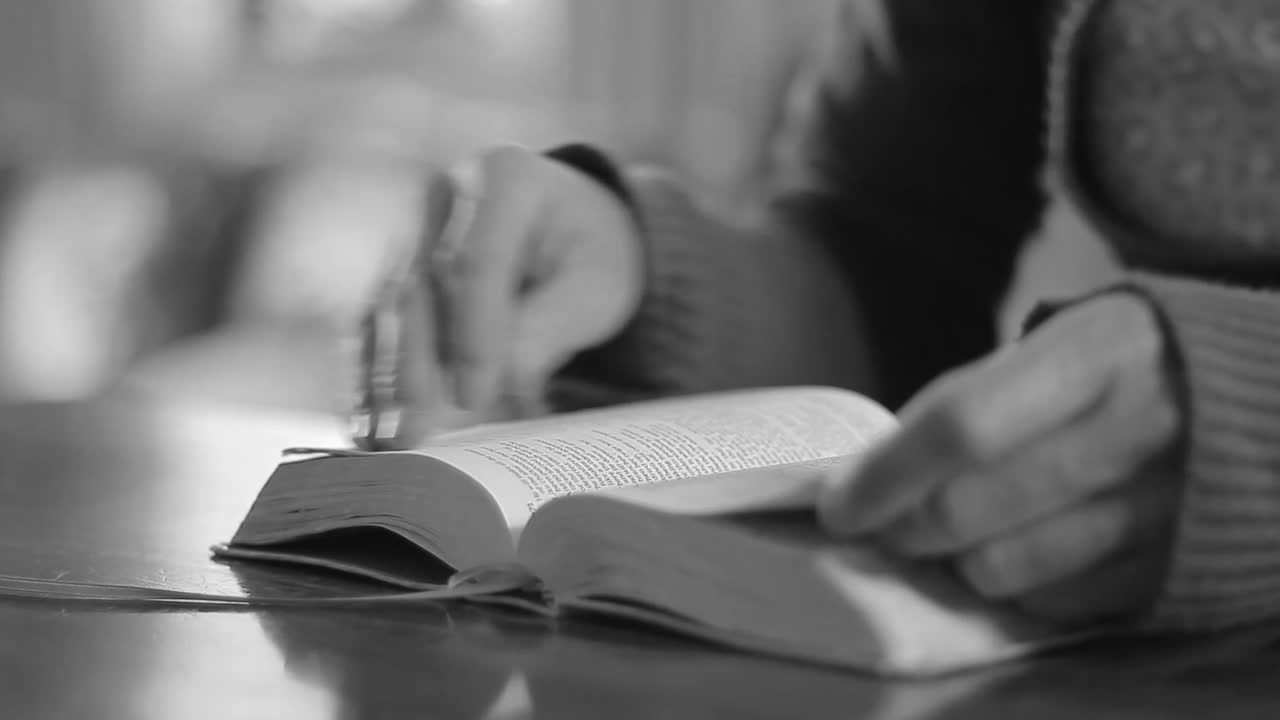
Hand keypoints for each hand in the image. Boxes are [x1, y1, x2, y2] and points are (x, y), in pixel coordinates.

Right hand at [369, 145, 645, 446]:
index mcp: (507, 178)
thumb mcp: (595, 288)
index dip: (472, 334)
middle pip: (420, 285)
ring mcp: (414, 225)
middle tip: (415, 435)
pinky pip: (378, 321)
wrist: (574, 226)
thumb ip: (549, 326)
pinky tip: (368, 422)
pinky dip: (373, 372)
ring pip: (389, 307)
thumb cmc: (592, 255)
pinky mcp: (397, 264)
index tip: (473, 397)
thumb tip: (501, 384)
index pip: (479, 262)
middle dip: (416, 366)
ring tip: (383, 439)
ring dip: (382, 376)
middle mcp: (448, 192)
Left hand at [818, 295, 1182, 623]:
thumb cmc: (1133, 360)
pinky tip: (1016, 550)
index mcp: (1098, 353)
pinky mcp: (1176, 567)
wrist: (1270, 396)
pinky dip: (1016, 586)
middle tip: (877, 522)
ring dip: (953, 560)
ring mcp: (1163, 509)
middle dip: (901, 526)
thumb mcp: (1066, 339)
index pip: (960, 426)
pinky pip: (1056, 603)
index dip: (885, 474)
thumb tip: (881, 464)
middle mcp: (1137, 432)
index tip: (837, 501)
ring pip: (1005, 568)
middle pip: (971, 508)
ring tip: (948, 534)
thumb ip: (981, 392)